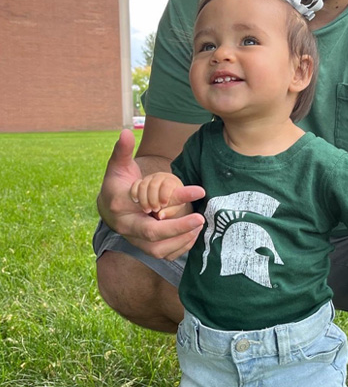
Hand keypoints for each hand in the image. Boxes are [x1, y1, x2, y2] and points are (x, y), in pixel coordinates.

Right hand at [97, 130, 204, 259]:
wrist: (108, 206)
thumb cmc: (117, 182)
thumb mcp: (118, 166)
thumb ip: (122, 150)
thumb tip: (126, 131)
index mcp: (120, 205)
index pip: (148, 206)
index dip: (175, 200)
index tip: (198, 191)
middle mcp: (126, 227)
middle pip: (153, 235)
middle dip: (178, 228)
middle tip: (200, 218)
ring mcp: (134, 240)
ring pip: (158, 250)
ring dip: (181, 241)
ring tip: (198, 226)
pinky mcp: (143, 247)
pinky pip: (163, 254)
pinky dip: (179, 248)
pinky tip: (193, 235)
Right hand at [131, 172, 185, 216]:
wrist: (166, 197)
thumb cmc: (173, 203)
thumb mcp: (175, 207)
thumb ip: (170, 211)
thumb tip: (160, 215)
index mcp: (171, 182)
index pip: (167, 184)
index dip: (164, 195)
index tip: (163, 204)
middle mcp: (160, 177)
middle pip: (153, 185)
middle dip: (152, 199)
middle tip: (155, 209)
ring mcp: (150, 178)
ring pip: (143, 185)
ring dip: (143, 199)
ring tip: (147, 210)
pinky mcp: (141, 181)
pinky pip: (135, 184)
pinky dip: (135, 193)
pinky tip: (137, 201)